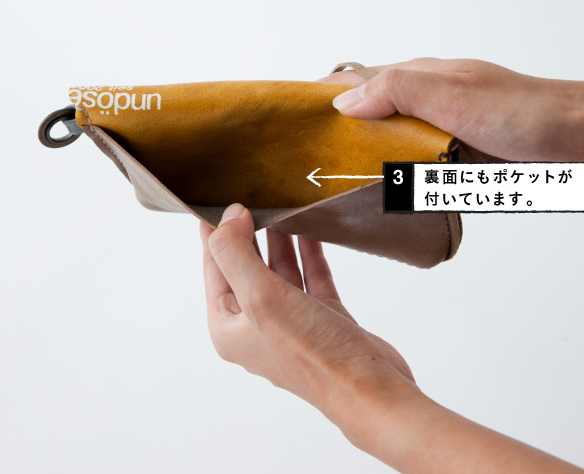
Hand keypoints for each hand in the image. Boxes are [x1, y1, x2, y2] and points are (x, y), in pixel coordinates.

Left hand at [200, 203, 583, 472]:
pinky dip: (309, 253)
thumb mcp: (261, 297)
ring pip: (280, 271)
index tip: (218, 197)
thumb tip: (228, 217)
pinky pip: (310, 278)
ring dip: (280, 240)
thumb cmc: (313, 355)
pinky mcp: (323, 320)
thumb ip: (237, 253)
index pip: (214, 268)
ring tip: (281, 205)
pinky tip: (311, 229)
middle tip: (253, 194)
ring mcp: (291, 323)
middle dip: (249, 232)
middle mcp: (256, 326)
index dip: (214, 232)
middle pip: (246, 267)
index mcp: (229, 328)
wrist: (370, 389)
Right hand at [320, 58, 583, 180]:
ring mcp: (443, 134)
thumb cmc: (524, 111)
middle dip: (336, 139)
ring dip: (365, 168)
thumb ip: (395, 91)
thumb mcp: (450, 94)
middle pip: (368, 120)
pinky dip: (397, 187)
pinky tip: (383, 203)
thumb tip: (341, 102)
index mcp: (420, 78)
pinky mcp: (460, 163)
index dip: (323, 99)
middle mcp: (427, 104)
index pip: (356, 82)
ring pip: (390, 151)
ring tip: (330, 191)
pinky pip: (418, 175)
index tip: (291, 122)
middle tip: (304, 167)